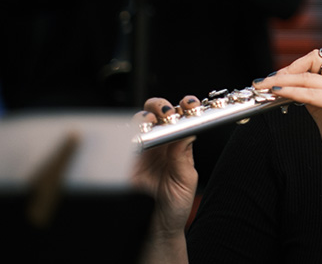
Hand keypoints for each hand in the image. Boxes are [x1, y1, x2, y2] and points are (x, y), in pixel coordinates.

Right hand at [132, 98, 199, 237]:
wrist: (159, 228)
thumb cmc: (176, 204)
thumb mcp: (186, 179)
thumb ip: (183, 156)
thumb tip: (185, 131)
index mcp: (175, 144)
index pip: (179, 118)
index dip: (184, 106)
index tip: (189, 104)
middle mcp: (157, 145)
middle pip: (154, 113)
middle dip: (159, 105)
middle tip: (166, 113)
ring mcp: (139, 152)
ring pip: (136, 124)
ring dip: (142, 118)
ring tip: (150, 122)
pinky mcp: (124, 164)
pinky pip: (121, 145)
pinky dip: (125, 137)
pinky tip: (133, 137)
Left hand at [255, 50, 321, 188]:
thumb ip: (315, 104)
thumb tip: (296, 95)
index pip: (319, 60)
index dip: (295, 66)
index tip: (275, 79)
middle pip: (314, 60)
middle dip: (286, 69)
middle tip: (265, 82)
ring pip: (309, 76)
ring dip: (281, 80)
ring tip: (263, 86)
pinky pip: (312, 93)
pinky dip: (292, 92)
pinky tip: (278, 94)